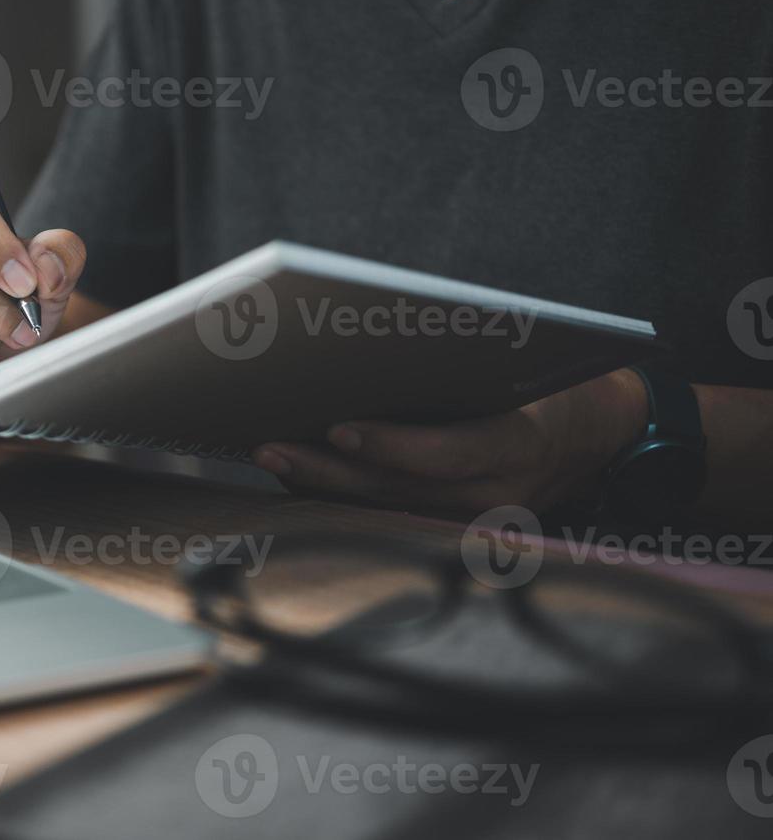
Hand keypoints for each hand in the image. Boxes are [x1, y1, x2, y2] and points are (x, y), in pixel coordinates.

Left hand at [253, 370, 650, 516]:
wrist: (603, 433)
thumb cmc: (556, 381)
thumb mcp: (528, 363)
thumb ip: (466, 364)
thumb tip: (376, 349)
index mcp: (520, 445)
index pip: (447, 454)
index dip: (390, 446)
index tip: (337, 428)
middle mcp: (497, 494)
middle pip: (399, 489)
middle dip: (327, 469)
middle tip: (270, 447)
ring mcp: (476, 518)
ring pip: (386, 506)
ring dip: (323, 484)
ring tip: (271, 456)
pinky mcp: (457, 525)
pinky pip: (391, 511)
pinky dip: (344, 493)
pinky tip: (300, 473)